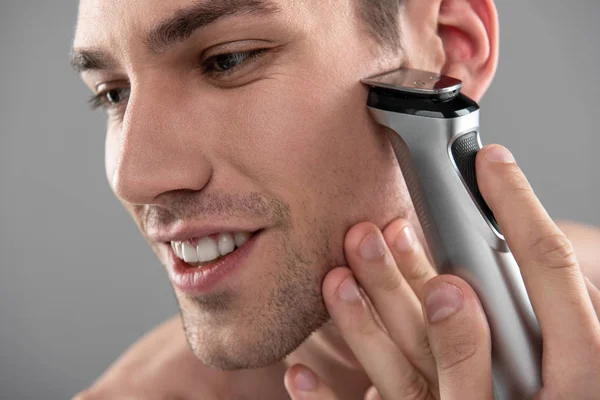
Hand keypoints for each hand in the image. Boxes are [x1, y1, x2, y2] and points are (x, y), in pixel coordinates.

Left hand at [283, 145, 599, 399]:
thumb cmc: (541, 385)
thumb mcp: (561, 349)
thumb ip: (539, 306)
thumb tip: (509, 236)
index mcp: (567, 370)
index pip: (554, 276)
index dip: (522, 211)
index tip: (491, 162)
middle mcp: (510, 399)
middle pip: (459, 332)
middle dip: (410, 277)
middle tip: (376, 230)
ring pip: (405, 375)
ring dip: (363, 326)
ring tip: (335, 278)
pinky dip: (329, 399)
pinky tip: (299, 370)